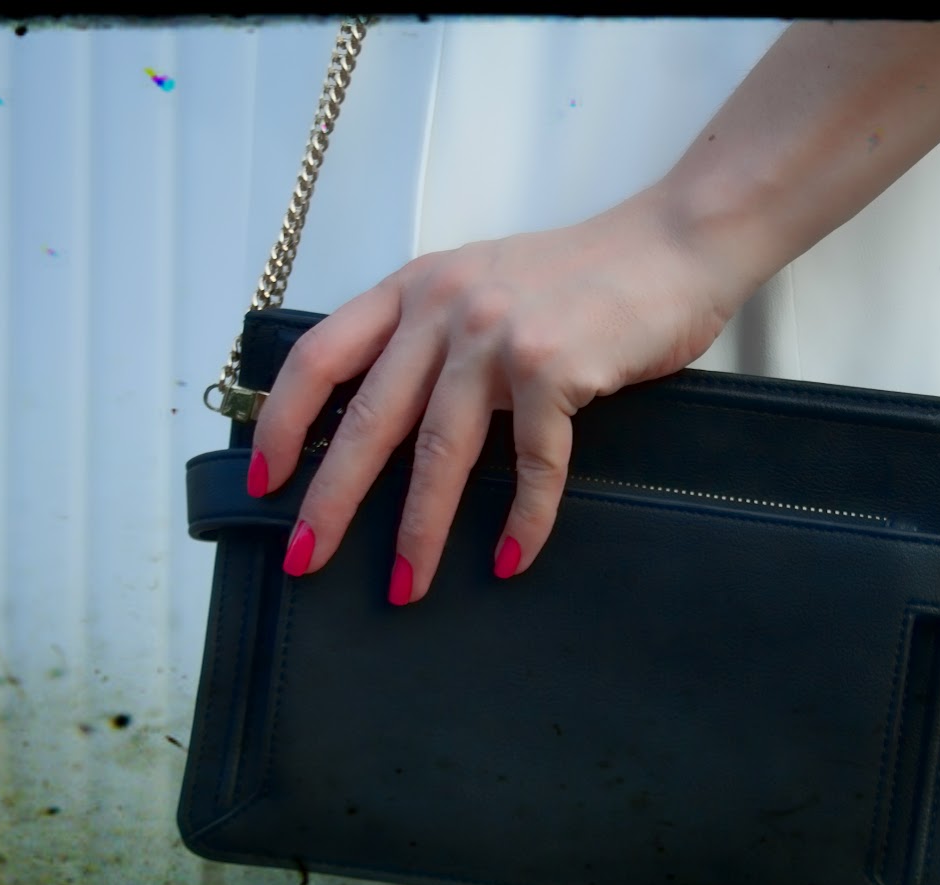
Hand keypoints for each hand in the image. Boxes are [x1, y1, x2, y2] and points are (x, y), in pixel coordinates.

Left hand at [249, 192, 734, 603]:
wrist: (674, 246)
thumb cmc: (582, 277)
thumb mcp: (483, 285)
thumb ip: (434, 337)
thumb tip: (387, 425)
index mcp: (415, 288)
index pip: (321, 355)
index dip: (284, 420)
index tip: (266, 478)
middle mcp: (447, 307)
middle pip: (370, 418)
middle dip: (332, 499)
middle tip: (306, 557)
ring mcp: (500, 336)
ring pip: (442, 450)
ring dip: (420, 528)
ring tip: (406, 584)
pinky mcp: (556, 366)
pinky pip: (533, 462)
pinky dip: (525, 518)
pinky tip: (513, 556)